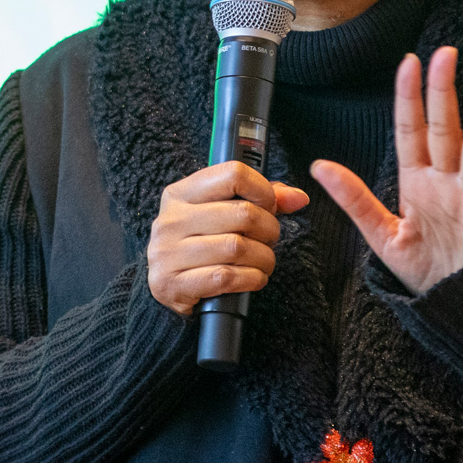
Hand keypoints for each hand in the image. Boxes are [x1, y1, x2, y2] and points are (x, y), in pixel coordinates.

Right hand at [148, 161, 310, 316]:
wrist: (165, 288)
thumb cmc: (200, 245)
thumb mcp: (222, 214)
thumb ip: (261, 201)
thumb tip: (298, 198)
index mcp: (180, 194)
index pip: (233, 174)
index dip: (263, 190)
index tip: (270, 206)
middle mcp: (170, 220)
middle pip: (243, 213)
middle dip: (269, 230)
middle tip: (268, 239)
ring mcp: (168, 253)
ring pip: (238, 247)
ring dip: (264, 258)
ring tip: (263, 261)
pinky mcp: (172, 284)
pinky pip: (227, 277)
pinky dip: (251, 279)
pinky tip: (252, 278)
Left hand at [310, 47, 462, 294]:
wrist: (457, 310)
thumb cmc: (423, 270)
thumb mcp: (382, 235)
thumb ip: (355, 200)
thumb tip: (319, 166)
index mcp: (417, 182)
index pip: (411, 131)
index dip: (410, 97)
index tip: (409, 61)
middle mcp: (447, 182)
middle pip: (445, 129)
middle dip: (445, 91)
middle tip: (447, 53)